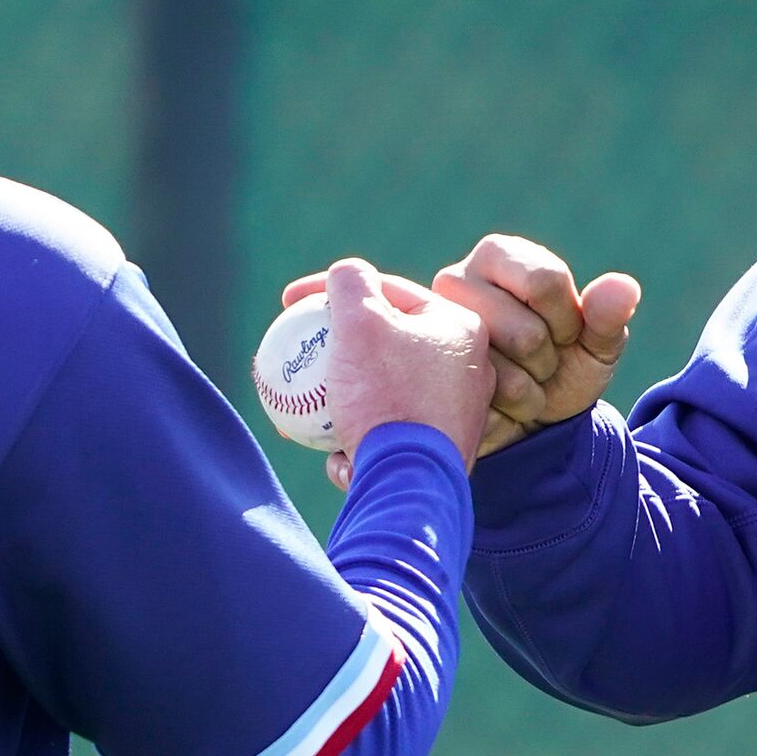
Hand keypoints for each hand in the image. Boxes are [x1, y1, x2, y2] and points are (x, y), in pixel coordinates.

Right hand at [310, 258, 493, 482]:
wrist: (410, 483)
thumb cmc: (387, 396)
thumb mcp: (359, 324)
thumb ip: (350, 283)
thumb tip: (347, 272)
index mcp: (459, 327)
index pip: (386, 291)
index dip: (328, 290)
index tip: (287, 305)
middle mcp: (469, 368)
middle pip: (384, 345)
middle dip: (333, 352)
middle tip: (297, 359)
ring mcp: (458, 413)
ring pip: (382, 393)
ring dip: (339, 402)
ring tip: (303, 413)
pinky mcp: (441, 452)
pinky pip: (391, 433)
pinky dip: (360, 440)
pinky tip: (338, 458)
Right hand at [428, 235, 640, 459]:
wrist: (528, 423)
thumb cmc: (563, 369)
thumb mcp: (596, 346)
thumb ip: (607, 317)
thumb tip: (623, 287)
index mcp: (501, 256)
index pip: (545, 281)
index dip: (568, 322)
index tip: (566, 333)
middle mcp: (457, 280)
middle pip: (525, 332)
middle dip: (545, 360)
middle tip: (537, 362)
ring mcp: (435, 328)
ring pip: (501, 369)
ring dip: (526, 390)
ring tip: (517, 381)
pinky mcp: (425, 371)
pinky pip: (480, 399)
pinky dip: (502, 410)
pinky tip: (494, 402)